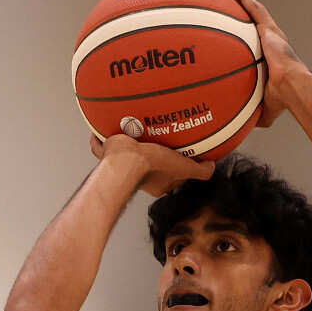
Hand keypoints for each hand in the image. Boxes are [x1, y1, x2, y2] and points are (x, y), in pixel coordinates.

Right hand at [91, 135, 213, 196]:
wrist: (126, 160)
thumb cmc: (153, 166)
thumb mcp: (184, 167)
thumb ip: (200, 171)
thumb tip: (211, 167)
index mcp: (157, 181)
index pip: (169, 174)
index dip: (175, 164)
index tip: (177, 153)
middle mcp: (139, 176)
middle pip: (146, 163)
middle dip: (149, 154)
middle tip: (154, 139)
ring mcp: (121, 165)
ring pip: (123, 155)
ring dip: (126, 145)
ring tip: (131, 128)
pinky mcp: (108, 153)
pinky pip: (101, 146)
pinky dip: (99, 140)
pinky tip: (100, 128)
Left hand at [226, 0, 309, 127]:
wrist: (292, 87)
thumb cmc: (283, 99)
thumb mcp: (266, 107)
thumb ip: (256, 112)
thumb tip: (248, 126)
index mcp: (272, 58)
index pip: (259, 45)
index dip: (251, 38)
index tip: (241, 36)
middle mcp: (273, 42)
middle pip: (257, 24)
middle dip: (245, 14)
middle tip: (232, 8)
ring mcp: (271, 34)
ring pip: (255, 11)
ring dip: (243, 0)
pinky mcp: (268, 28)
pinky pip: (253, 8)